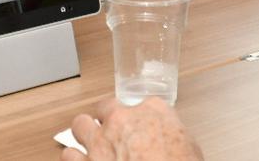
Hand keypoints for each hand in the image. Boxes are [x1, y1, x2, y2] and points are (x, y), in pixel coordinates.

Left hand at [62, 98, 203, 160]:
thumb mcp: (189, 148)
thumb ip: (172, 136)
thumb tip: (166, 142)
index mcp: (152, 111)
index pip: (141, 102)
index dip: (139, 116)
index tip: (140, 125)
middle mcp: (122, 120)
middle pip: (105, 107)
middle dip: (107, 119)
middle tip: (113, 132)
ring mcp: (101, 141)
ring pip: (80, 125)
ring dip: (85, 135)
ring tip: (92, 145)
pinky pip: (68, 154)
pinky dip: (74, 158)